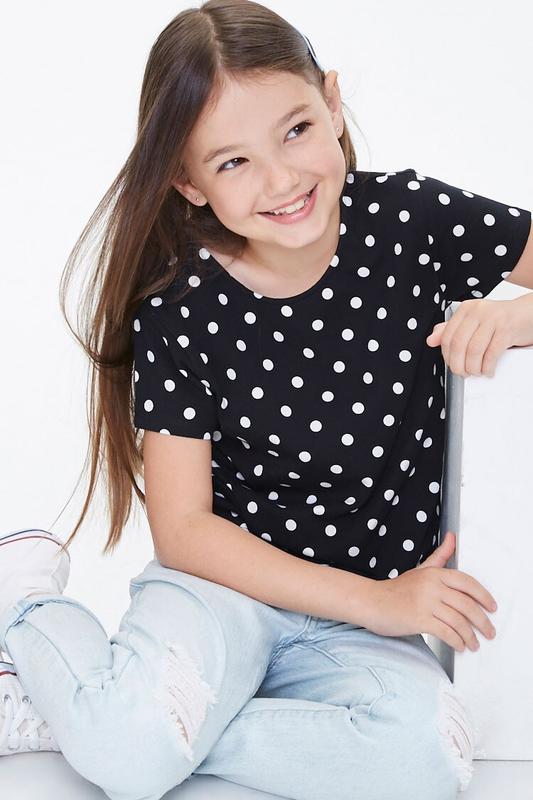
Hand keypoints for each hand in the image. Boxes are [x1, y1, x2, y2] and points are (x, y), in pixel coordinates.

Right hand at [363, 531, 497, 651]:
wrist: (370, 602)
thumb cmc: (396, 589)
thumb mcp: (420, 569)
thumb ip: (440, 556)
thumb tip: (452, 537)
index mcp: (435, 573)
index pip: (468, 583)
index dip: (484, 596)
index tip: (492, 608)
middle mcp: (432, 586)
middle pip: (467, 605)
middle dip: (482, 622)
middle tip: (489, 632)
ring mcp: (425, 602)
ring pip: (459, 621)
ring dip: (470, 636)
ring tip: (473, 644)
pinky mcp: (418, 619)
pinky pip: (446, 633)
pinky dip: (456, 642)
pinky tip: (459, 646)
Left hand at [426, 298, 517, 377]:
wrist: (529, 313)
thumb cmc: (501, 320)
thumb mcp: (474, 322)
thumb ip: (452, 330)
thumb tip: (431, 340)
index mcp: (466, 309)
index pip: (447, 336)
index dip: (447, 356)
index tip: (452, 365)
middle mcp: (478, 311)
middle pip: (458, 344)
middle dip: (458, 364)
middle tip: (463, 373)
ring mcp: (493, 319)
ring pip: (474, 350)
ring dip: (473, 367)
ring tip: (476, 372)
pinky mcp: (507, 329)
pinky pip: (491, 353)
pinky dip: (488, 366)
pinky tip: (488, 370)